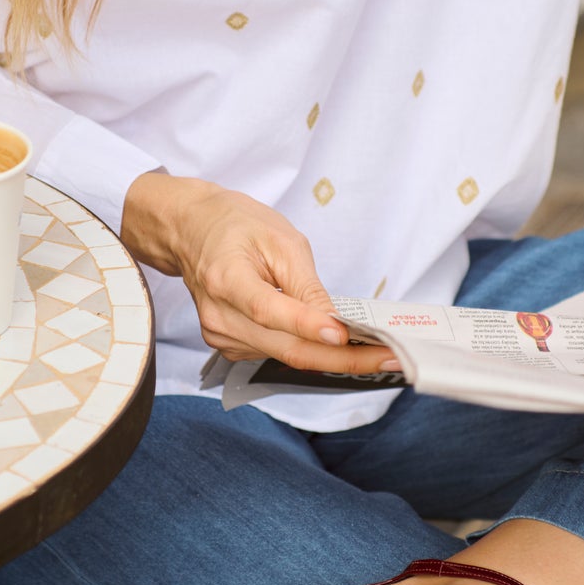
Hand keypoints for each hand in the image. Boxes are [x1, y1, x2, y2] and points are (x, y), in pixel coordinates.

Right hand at [121, 172, 398, 373]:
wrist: (191, 232)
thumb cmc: (237, 226)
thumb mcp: (281, 240)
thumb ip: (306, 286)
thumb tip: (335, 326)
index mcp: (226, 279)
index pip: (271, 312)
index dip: (310, 327)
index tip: (346, 337)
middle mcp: (219, 316)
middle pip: (287, 349)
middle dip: (344, 358)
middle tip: (392, 357)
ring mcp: (221, 336)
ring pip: (286, 357)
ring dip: (332, 357)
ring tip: (376, 349)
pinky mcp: (229, 345)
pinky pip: (277, 354)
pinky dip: (310, 349)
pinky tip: (335, 341)